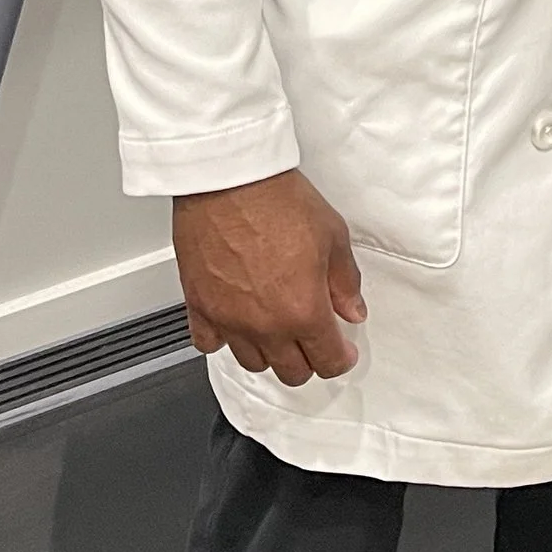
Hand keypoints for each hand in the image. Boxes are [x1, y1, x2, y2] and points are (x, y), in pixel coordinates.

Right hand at [174, 169, 365, 385]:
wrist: (229, 179)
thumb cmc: (277, 200)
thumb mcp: (334, 237)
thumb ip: (346, 283)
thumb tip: (352, 309)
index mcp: (303, 311)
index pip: (328, 361)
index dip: (340, 359)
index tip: (342, 351)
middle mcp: (264, 325)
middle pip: (291, 371)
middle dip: (310, 360)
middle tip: (315, 340)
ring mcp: (228, 319)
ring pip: (252, 362)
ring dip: (270, 353)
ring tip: (279, 331)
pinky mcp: (199, 305)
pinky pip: (209, 343)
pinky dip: (223, 340)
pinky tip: (235, 324)